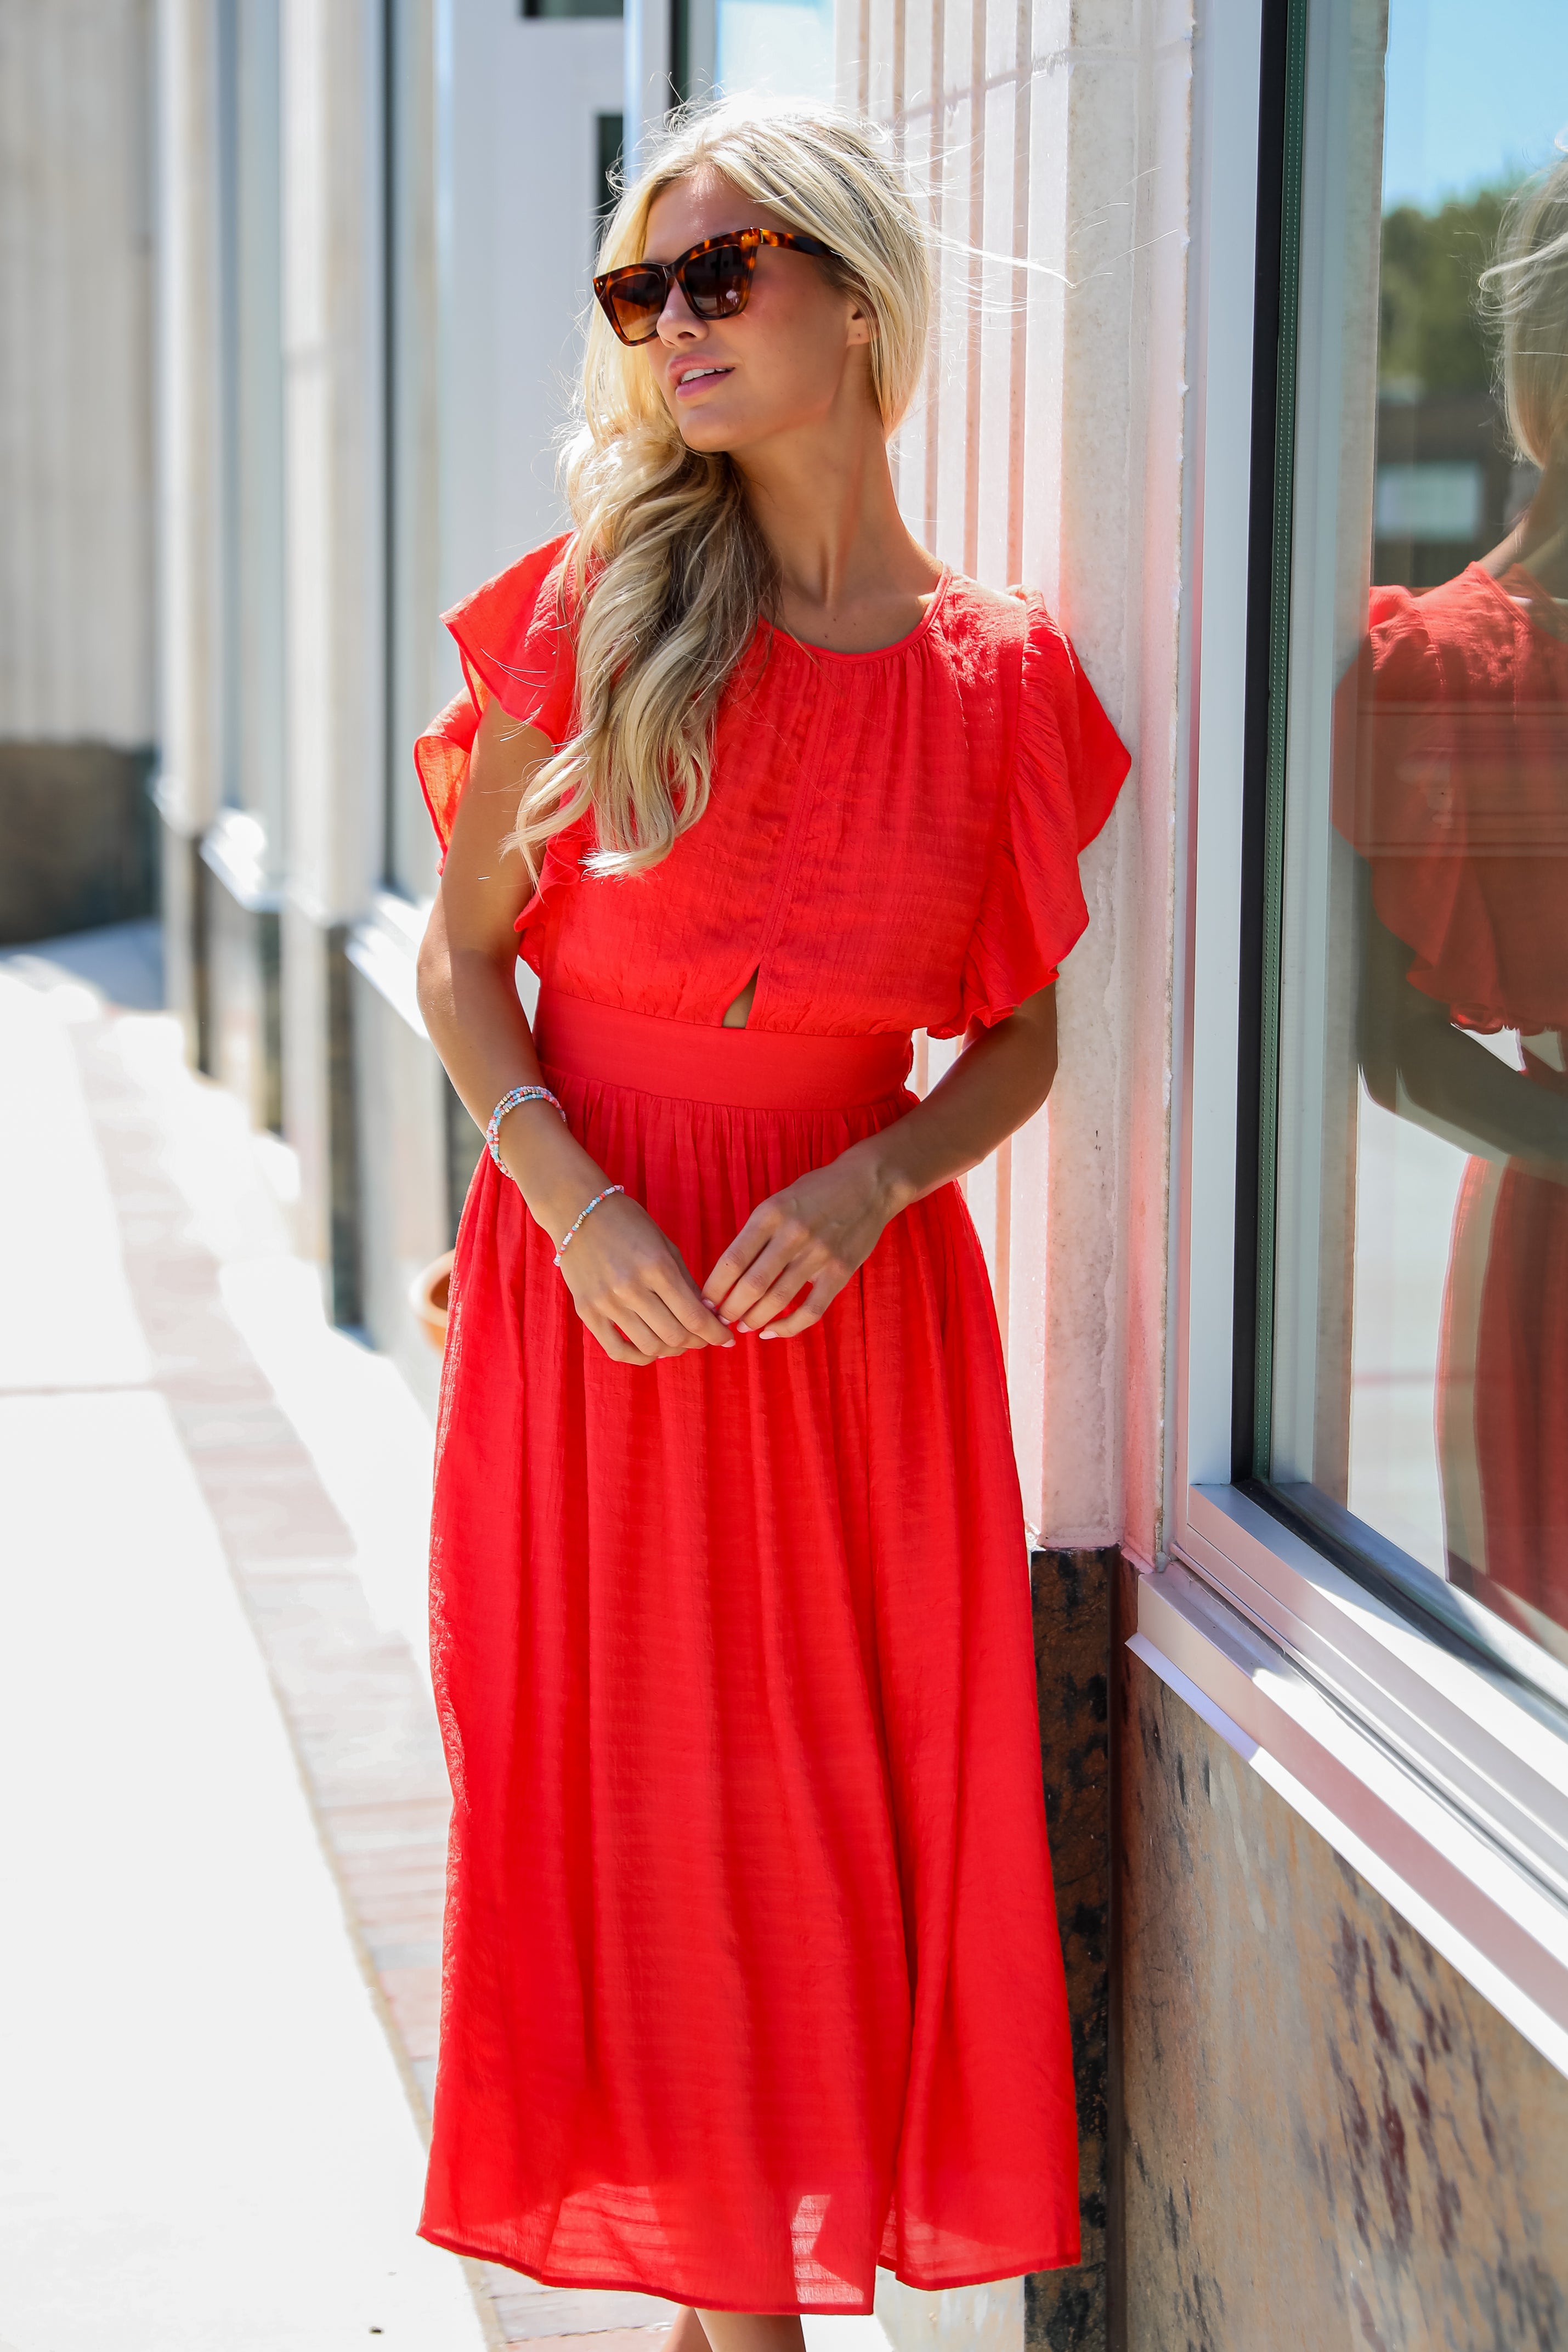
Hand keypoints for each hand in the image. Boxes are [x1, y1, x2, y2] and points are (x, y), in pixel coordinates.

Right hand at [555, 1189, 734, 1366]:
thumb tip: (708, 1316)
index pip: (695, 1316)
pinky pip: (617, 1350)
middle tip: (703, 1339)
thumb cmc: (628, 1223)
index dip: (716, 1334)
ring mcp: (606, 1302)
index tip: (726, 1339)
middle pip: (675, 1336)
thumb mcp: (665, 1245)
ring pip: (650, 1347)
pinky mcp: (587, 1311)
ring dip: (672, 1350)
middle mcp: (631, 1287)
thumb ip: (686, 1283)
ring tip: (679, 1343)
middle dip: (697, 1342)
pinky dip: (640, 1357)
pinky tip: (651, 1351)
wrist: (578, 1210)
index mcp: (657, 1266)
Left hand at [702, 1146, 902, 1338]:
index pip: (733, 1260)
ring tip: (744, 1325)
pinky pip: (810, 1310)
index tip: (705, 1302)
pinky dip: (788, 1326)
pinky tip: (773, 1331)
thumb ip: (757, 1233)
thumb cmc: (817, 1191)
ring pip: (777, 1300)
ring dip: (754, 1319)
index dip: (714, 1288)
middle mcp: (793, 1234)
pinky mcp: (840, 1271)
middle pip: (752, 1285)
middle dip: (730, 1309)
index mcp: (771, 1214)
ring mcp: (819, 1254)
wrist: (869, 1183)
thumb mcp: (779, 1201)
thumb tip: (730, 1273)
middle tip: (720, 1320)